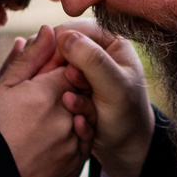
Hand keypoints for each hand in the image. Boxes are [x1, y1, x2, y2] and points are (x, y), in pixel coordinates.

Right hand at [0, 27, 91, 176]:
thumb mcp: (3, 89)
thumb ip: (29, 59)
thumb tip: (47, 31)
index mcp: (50, 93)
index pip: (72, 68)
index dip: (60, 71)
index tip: (45, 79)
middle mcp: (68, 117)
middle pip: (80, 93)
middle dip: (66, 93)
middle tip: (39, 104)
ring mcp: (74, 144)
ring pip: (83, 119)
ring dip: (70, 117)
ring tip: (40, 127)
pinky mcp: (75, 166)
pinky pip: (82, 145)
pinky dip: (71, 140)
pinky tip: (47, 144)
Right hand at [55, 23, 155, 176]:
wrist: (125, 147)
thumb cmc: (127, 117)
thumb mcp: (115, 89)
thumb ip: (93, 62)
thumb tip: (65, 37)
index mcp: (111, 39)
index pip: (73, 30)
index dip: (56, 49)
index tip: (49, 73)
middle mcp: (97, 48)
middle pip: (59, 47)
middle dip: (57, 72)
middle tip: (66, 94)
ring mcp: (85, 66)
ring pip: (54, 67)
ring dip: (59, 88)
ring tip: (75, 106)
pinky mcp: (75, 84)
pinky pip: (55, 84)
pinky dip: (62, 99)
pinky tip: (77, 114)